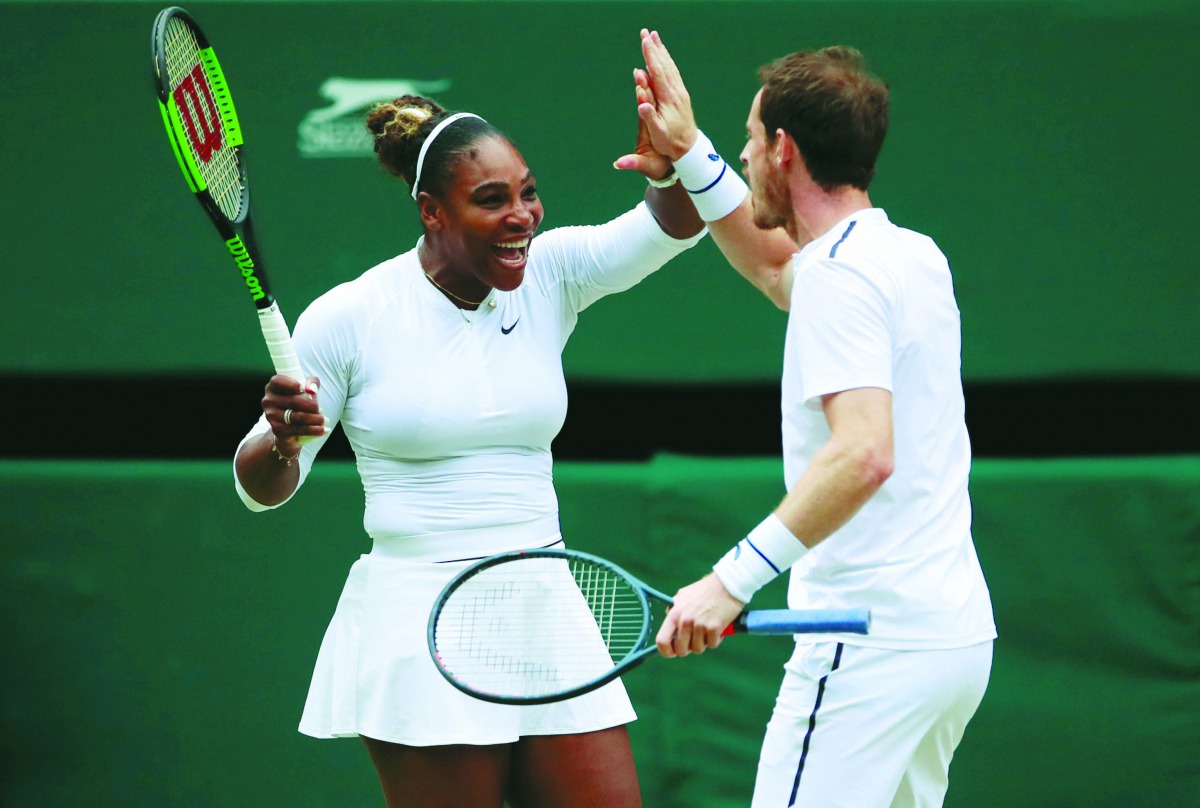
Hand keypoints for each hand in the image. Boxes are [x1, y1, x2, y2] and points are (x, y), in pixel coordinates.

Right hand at [263, 374, 324, 446]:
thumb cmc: (297, 402)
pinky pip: (298, 430)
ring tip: (325, 419)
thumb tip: (312, 389)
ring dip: (315, 419)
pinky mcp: (277, 429)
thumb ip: (311, 383)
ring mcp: (271, 416)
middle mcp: (268, 401)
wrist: (287, 426)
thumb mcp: (304, 389)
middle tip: (321, 409)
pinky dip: (313, 430)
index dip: (290, 383)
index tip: (302, 388)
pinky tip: (324, 430)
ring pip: (297, 417)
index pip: (277, 381)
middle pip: (293, 401)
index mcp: (273, 387)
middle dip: (311, 406)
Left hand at [613, 70, 673, 181]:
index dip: (642, 102)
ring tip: (643, 68)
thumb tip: (617, 165)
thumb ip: (632, 163)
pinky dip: (657, 89)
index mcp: (646, 132)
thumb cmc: (655, 167)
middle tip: (639, 71)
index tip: (640, 90)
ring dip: (648, 83)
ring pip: (652, 98)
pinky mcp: (657, 117)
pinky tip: (655, 76)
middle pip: (645, 102)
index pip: (643, 114)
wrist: (662, 167)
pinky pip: (658, 100)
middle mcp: (647, 122)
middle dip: (643, 86)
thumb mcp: (644, 166)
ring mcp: (652, 118)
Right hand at [629, 29, 699, 161]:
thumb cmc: (670, 142)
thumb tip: (641, 104)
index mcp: (669, 98)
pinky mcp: (681, 94)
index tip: (644, 41)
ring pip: (670, 66)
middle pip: (664, 64)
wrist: (690, 147)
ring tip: (654, 38)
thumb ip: (649, 117)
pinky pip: (673, 72)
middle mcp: (676, 92)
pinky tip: (664, 56)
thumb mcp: (657, 133)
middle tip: (646, 32)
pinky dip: (667, 61)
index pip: (658, 72)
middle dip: (655, 48)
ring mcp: (680, 92)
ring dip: (661, 51)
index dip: (651, 56)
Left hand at [655, 573, 745, 657]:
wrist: (727, 584)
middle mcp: (685, 620)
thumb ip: (674, 608)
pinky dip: (716, 639)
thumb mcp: (684, 595)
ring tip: (708, 628)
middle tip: (695, 640)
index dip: (666, 651)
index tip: (672, 652)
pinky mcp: (714, 628)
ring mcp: (699, 625)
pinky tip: (718, 627)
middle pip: (681, 650)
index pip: (662, 641)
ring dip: (704, 642)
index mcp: (675, 613)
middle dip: (688, 649)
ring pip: (698, 649)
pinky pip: (712, 644)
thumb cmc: (705, 590)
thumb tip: (668, 618)